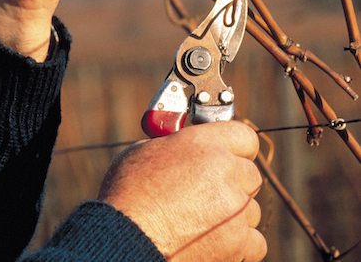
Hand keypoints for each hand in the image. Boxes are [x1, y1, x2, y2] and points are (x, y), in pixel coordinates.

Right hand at [99, 121, 266, 261]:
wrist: (124, 239)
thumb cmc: (127, 194)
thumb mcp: (144, 151)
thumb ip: (174, 145)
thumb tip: (183, 145)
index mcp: (203, 143)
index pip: (244, 136)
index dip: (236, 146)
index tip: (230, 154)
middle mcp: (224, 170)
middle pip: (250, 173)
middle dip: (233, 180)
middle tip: (210, 190)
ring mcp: (235, 207)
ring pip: (251, 207)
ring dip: (234, 212)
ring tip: (201, 218)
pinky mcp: (238, 242)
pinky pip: (254, 240)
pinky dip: (238, 242)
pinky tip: (212, 239)